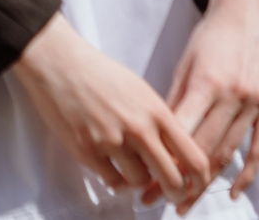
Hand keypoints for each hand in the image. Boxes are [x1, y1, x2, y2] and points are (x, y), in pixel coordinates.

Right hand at [11, 14, 205, 208]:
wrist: (58, 62)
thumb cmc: (99, 73)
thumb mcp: (140, 91)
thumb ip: (160, 122)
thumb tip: (174, 156)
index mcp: (157, 112)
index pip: (194, 157)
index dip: (201, 180)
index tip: (196, 187)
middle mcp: (138, 128)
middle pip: (172, 179)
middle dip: (175, 193)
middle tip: (171, 195)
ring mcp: (112, 140)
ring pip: (140, 182)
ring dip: (139, 182)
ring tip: (131, 170)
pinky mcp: (87, 149)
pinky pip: (112, 181)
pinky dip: (115, 181)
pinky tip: (112, 169)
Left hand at [167, 0, 258, 199]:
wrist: (251, 10)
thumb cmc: (211, 35)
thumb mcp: (186, 62)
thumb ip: (175, 99)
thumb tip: (157, 136)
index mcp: (207, 83)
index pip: (181, 133)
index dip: (163, 161)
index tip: (145, 182)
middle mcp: (233, 97)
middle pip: (203, 150)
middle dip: (178, 180)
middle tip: (157, 201)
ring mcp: (255, 104)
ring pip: (228, 154)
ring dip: (205, 184)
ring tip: (184, 204)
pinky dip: (246, 174)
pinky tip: (231, 193)